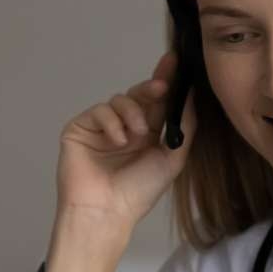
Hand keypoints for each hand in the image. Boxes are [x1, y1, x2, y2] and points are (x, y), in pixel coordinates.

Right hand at [55, 50, 196, 231]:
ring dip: (132, 113)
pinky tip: (118, 141)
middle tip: (161, 87)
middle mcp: (125, 126)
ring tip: (138, 135)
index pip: (158, 101)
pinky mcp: (80, 128)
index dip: (166, 79)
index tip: (175, 60)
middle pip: (139, 94)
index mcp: (147, 134)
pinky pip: (99, 111)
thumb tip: (191, 95)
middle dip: (152, 87)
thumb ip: (184, 126)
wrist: (106, 212)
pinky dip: (112, 122)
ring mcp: (102, 127)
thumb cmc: (139, 192)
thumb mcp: (172, 158)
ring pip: (119, 99)